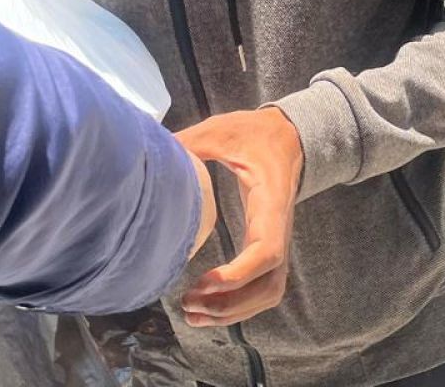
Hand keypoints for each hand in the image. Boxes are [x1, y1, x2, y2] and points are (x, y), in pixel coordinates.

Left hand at [176, 107, 303, 327]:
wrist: (290, 136)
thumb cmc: (257, 134)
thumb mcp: (224, 130)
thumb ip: (192, 143)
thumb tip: (154, 152)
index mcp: (271, 202)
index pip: (267, 251)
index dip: (238, 275)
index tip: (204, 282)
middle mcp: (279, 228)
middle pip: (269, 285)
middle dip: (231, 304)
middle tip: (188, 304)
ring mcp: (277, 240)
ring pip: (268, 292)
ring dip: (234, 312)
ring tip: (193, 315)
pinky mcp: (269, 246)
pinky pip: (263, 287)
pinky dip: (239, 305)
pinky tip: (208, 308)